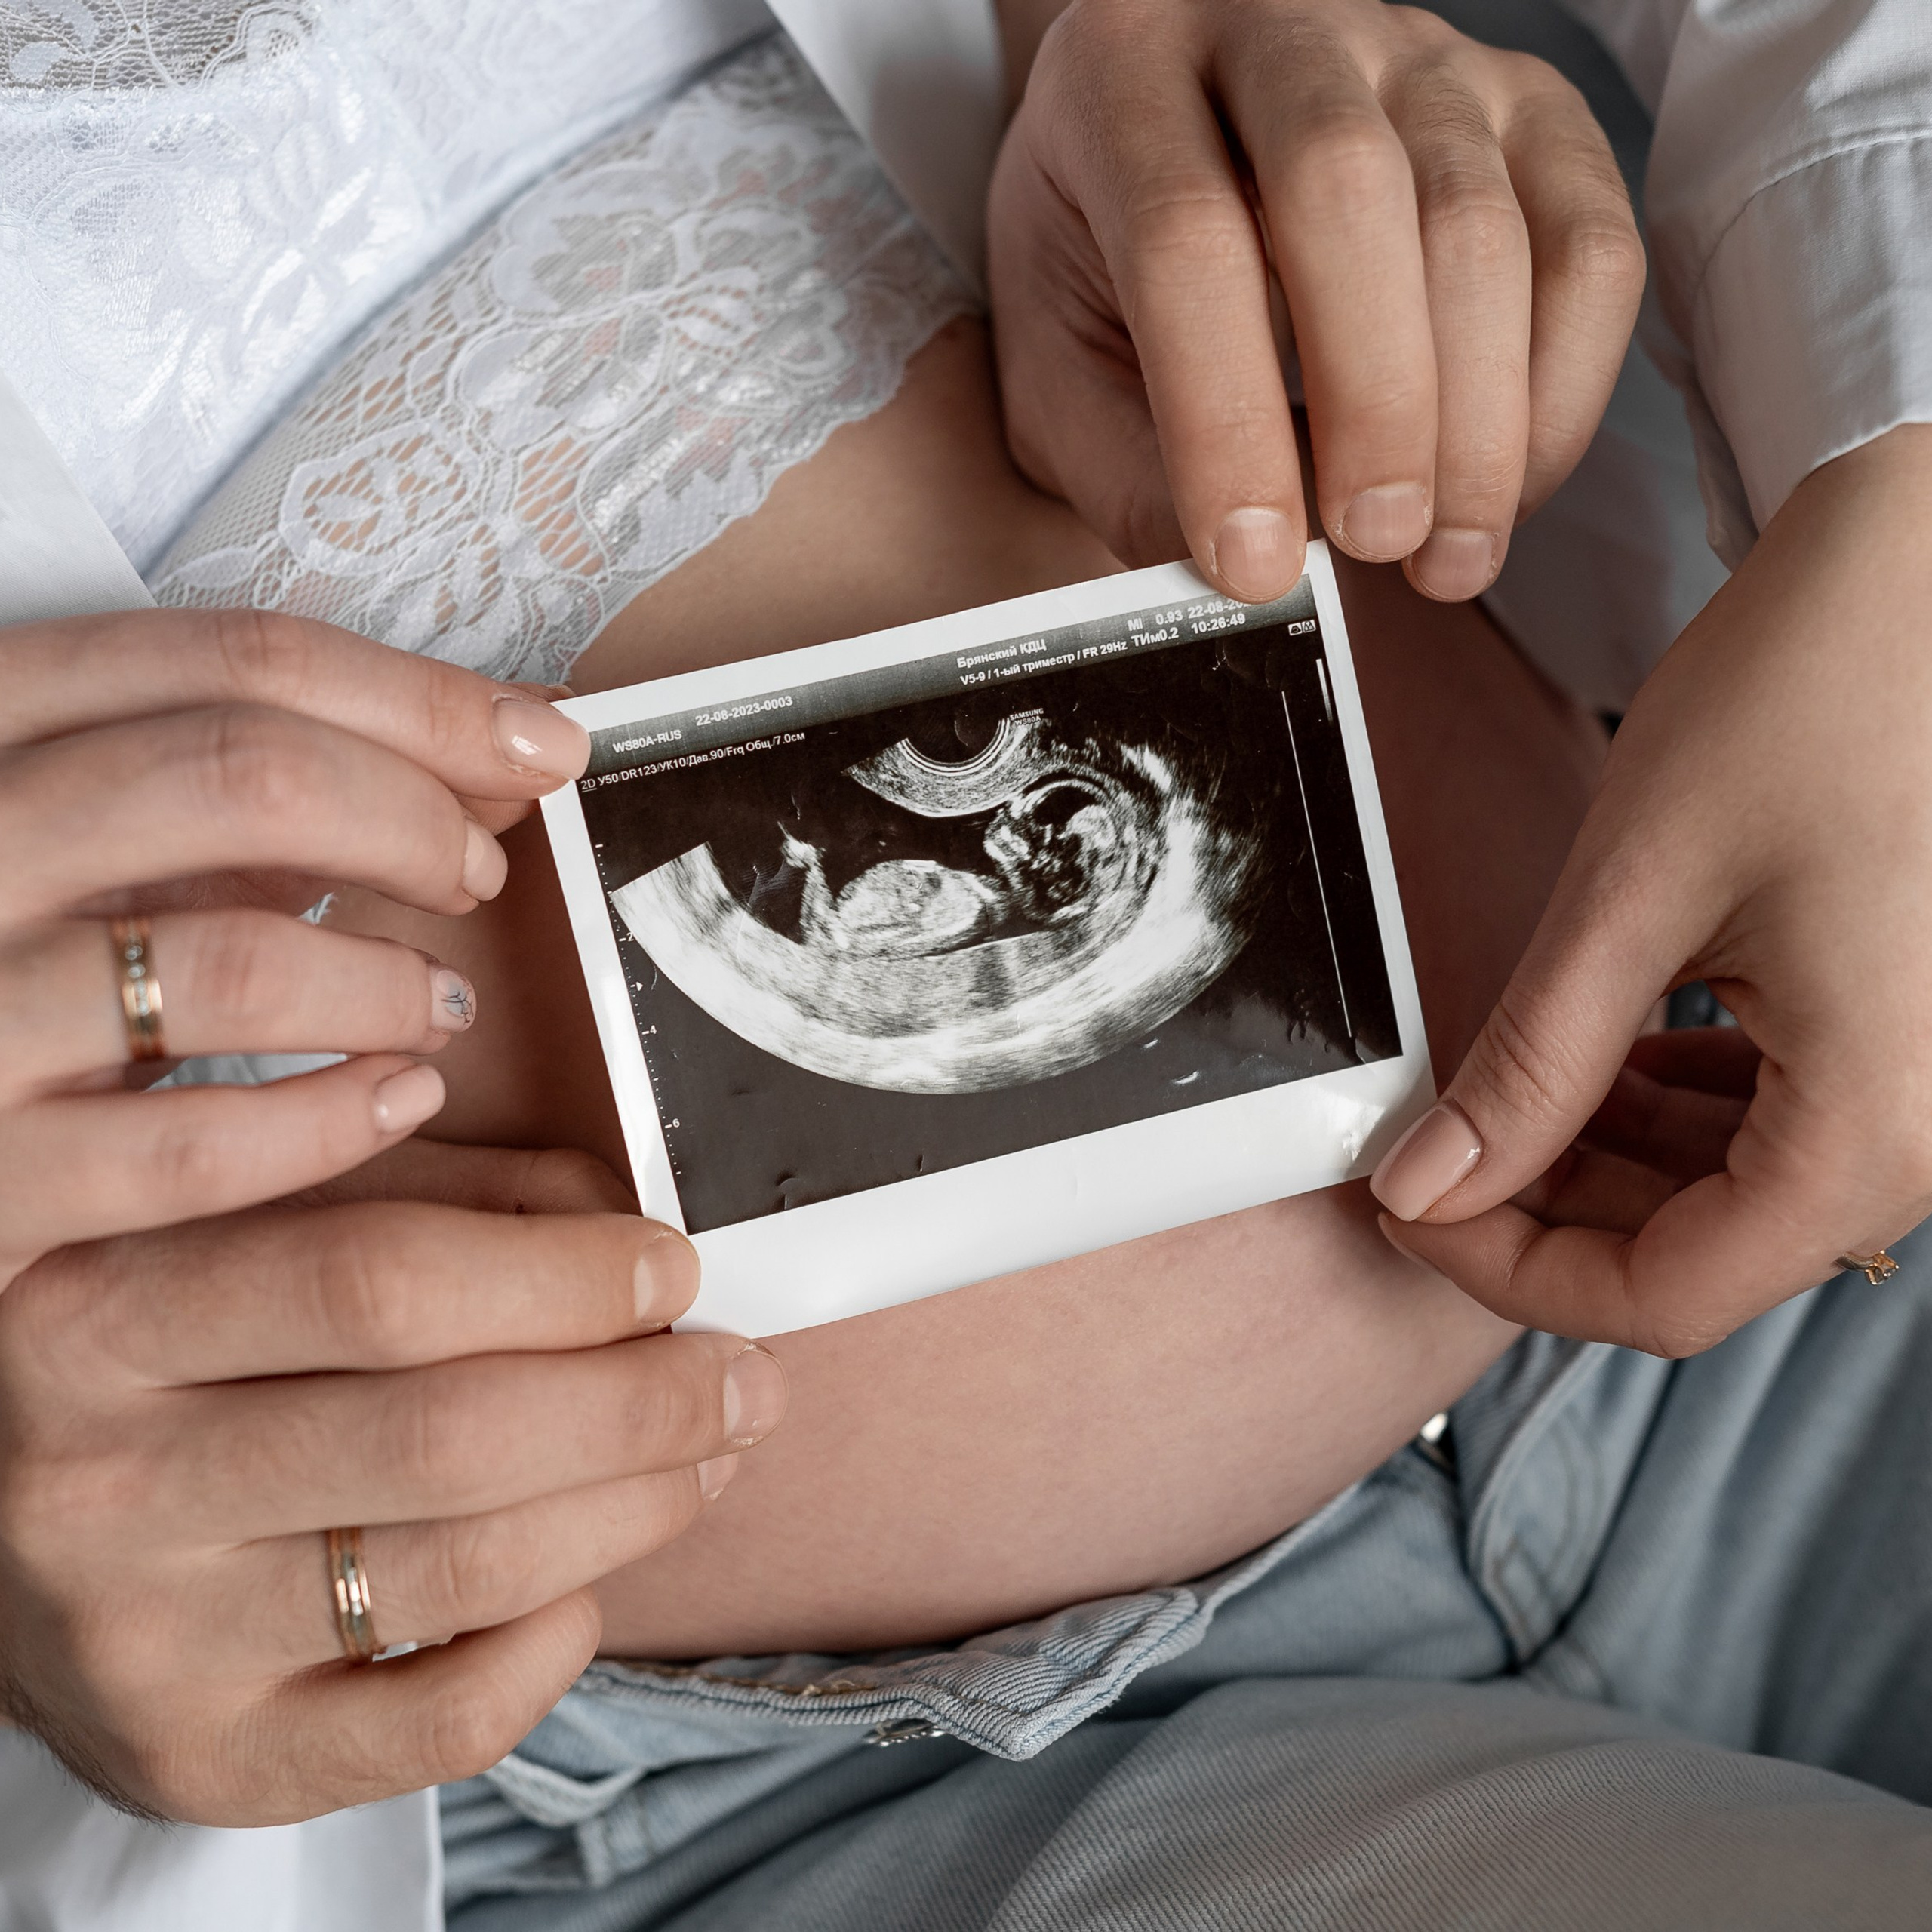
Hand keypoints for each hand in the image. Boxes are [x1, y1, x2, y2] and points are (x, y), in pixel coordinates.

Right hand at [0, 607, 590, 1284]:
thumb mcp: (82, 836)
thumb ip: (231, 791)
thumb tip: (477, 757)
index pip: (233, 661)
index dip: (420, 696)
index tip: (544, 741)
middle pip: (243, 774)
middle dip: (412, 815)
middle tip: (482, 873)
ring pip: (231, 955)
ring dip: (385, 974)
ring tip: (445, 1001)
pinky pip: (191, 1146)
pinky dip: (330, 1118)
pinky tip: (398, 1099)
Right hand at [0, 1143, 788, 1823]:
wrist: (15, 1528)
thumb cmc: (183, 1348)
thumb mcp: (266, 1221)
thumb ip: (439, 1198)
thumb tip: (626, 1234)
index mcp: (106, 1311)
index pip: (386, 1285)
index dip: (569, 1276)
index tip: (671, 1271)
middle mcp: (104, 1485)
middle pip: (449, 1435)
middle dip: (647, 1401)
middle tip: (740, 1375)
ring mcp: (148, 1641)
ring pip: (466, 1571)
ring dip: (637, 1505)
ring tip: (710, 1456)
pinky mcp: (205, 1758)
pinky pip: (434, 1726)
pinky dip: (552, 1648)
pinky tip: (585, 1581)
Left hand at [987, 0, 1642, 601]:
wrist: (1177, 147)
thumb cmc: (1104, 271)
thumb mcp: (1064, 371)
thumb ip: (1130, 470)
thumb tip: (1249, 583)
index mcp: (1122, 77)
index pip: (1184, 235)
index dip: (1226, 417)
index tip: (1253, 562)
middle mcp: (1280, 28)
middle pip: (1346, 189)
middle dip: (1375, 398)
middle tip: (1374, 543)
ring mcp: (1423, 54)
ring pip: (1480, 221)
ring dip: (1478, 420)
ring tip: (1444, 558)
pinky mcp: (1532, 107)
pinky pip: (1589, 245)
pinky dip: (1561, 388)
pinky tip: (1507, 487)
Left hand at [1371, 425, 1931, 1354]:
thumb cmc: (1818, 692)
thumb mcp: (1633, 897)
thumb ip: (1530, 1066)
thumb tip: (1428, 1186)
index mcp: (1882, 1128)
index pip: (1663, 1299)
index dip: (1508, 1274)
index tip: (1406, 1212)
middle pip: (1701, 1256)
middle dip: (1545, 1213)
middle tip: (1431, 1149)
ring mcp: (1931, 1085)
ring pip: (1736, 1198)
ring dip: (1603, 1163)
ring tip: (1496, 1095)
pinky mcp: (1912, 1032)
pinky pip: (1782, 1124)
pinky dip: (1674, 1113)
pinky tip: (1600, 1058)